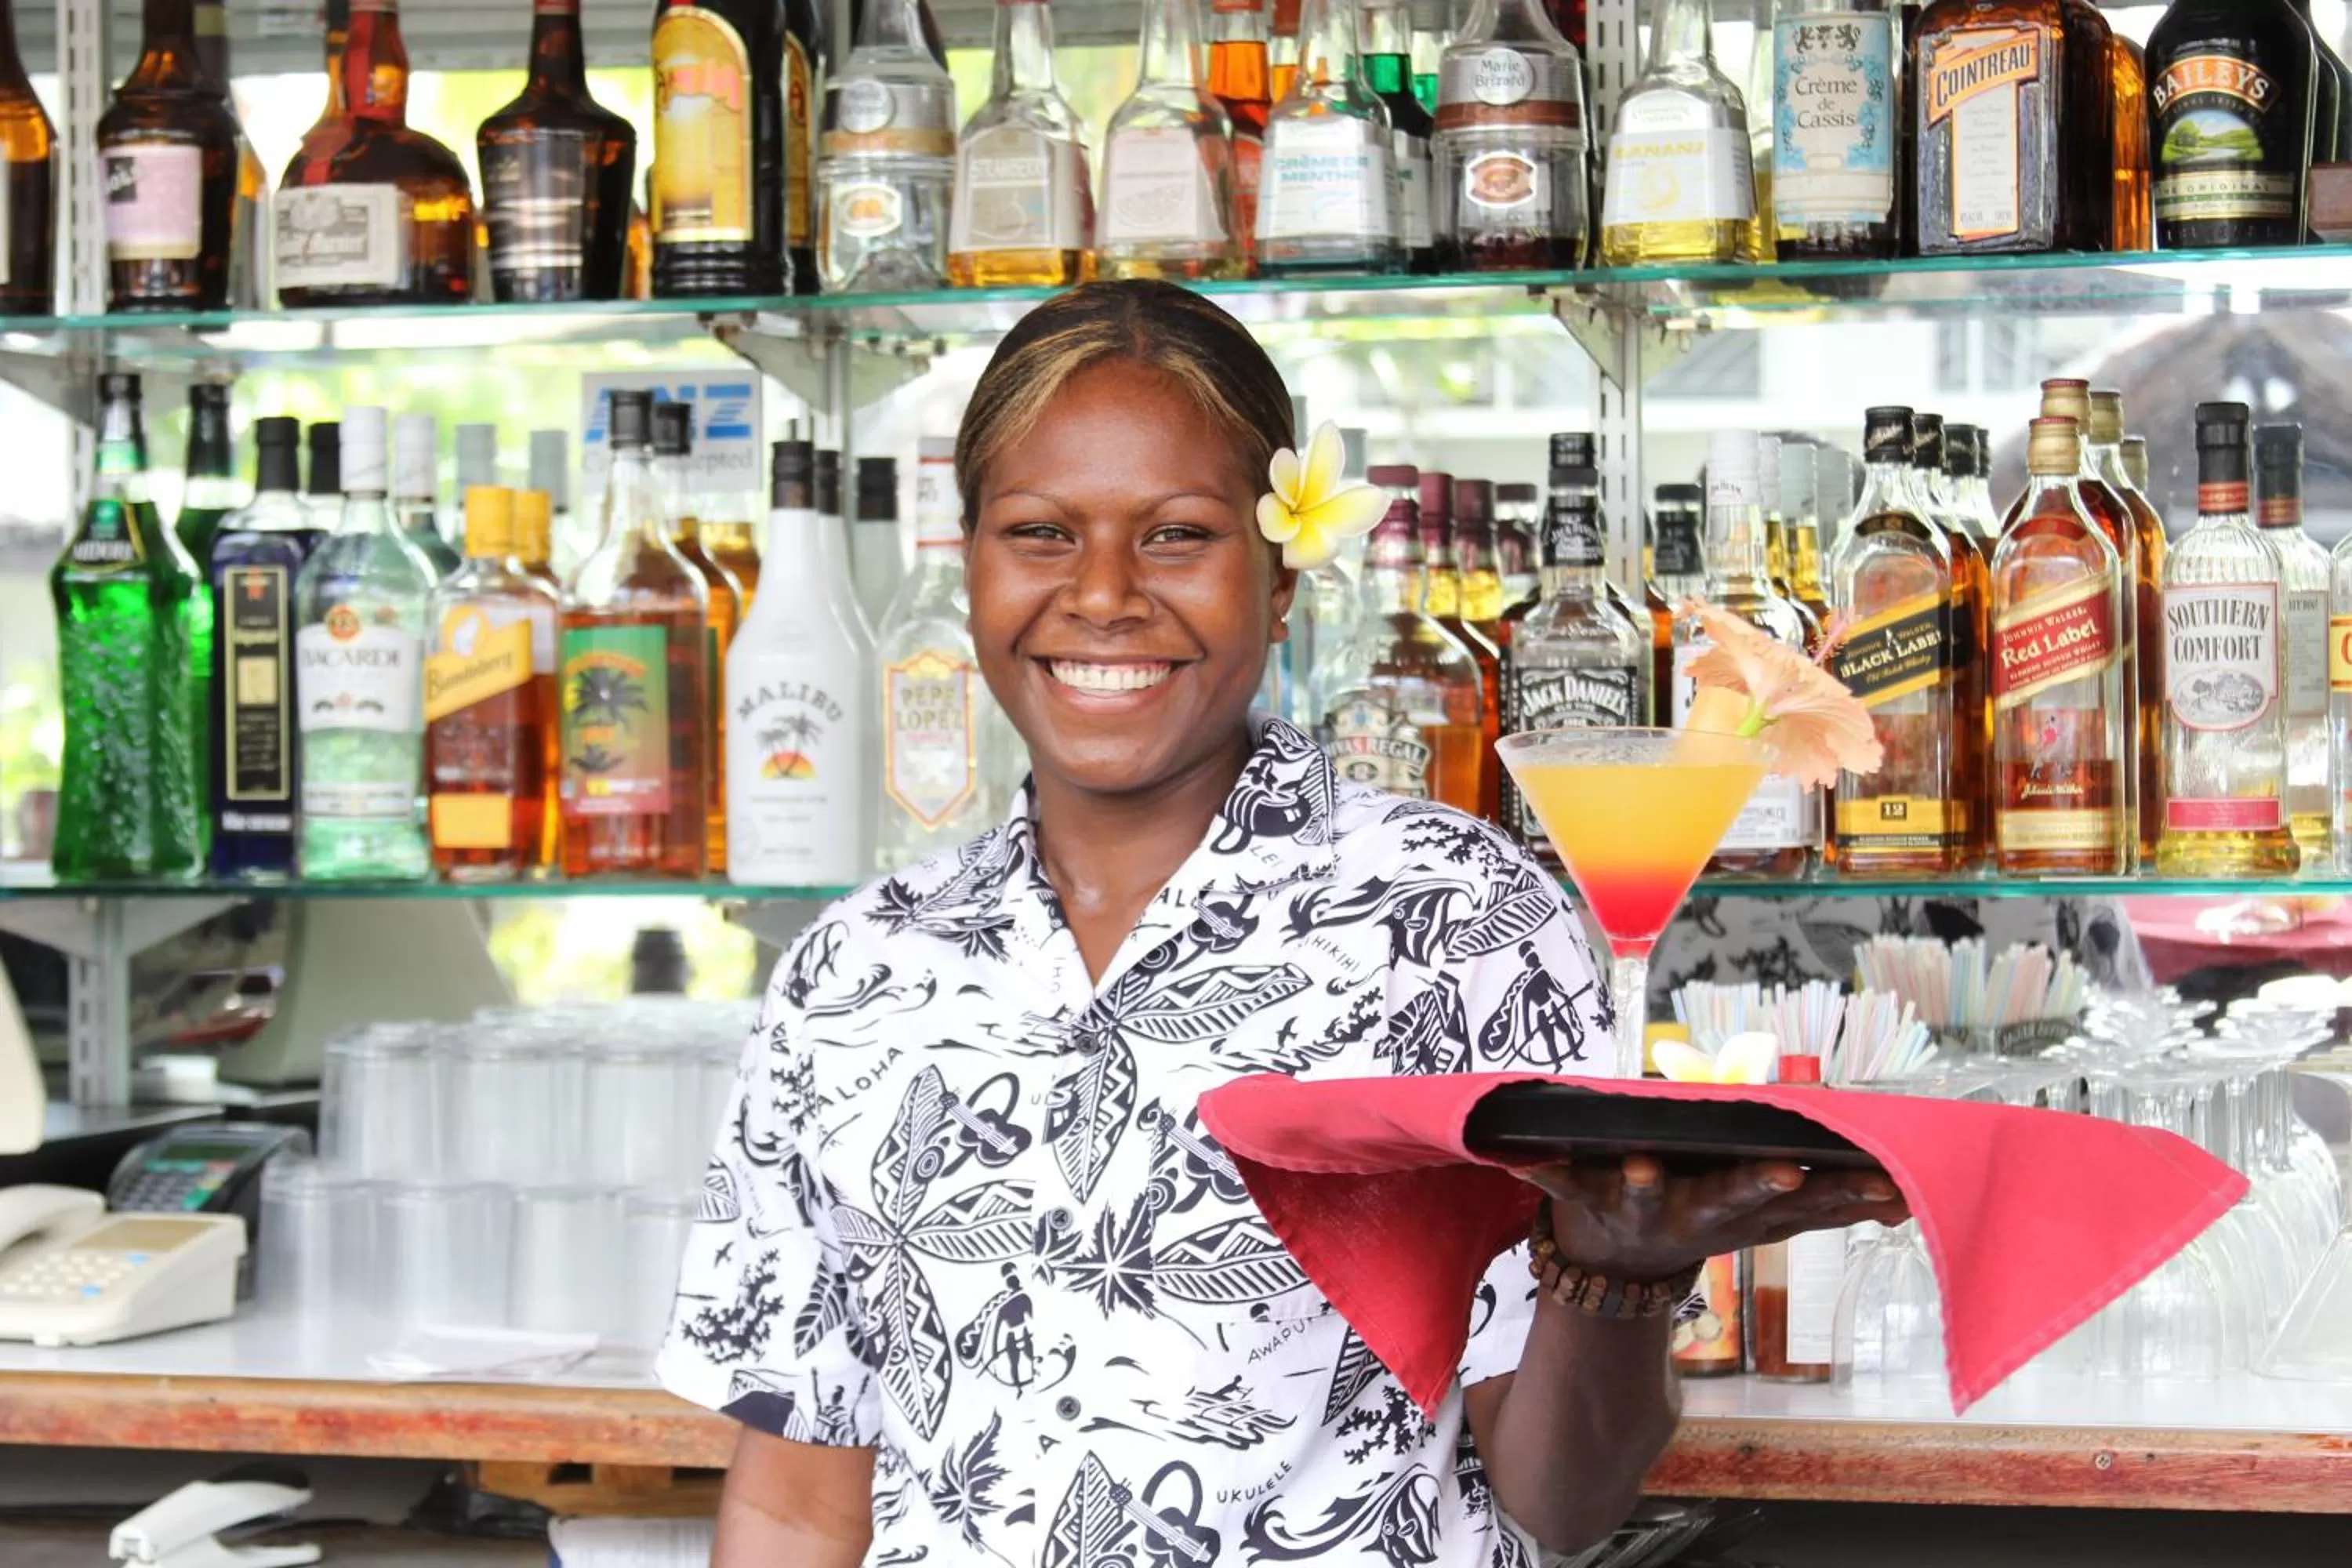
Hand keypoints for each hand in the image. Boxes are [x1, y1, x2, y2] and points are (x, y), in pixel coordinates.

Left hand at [1523, 1156, 1909, 1282]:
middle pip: (1730, 1199)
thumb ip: (1830, 1204)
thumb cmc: (1705, 1216)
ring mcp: (1640, 1207)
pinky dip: (1542, 1171)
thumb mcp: (1767, 1220)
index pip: (1797, 1202)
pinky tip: (1521, 1155)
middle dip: (1755, 1186)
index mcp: (1740, 1210)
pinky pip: (1560, 1182)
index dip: (1836, 1193)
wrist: (1615, 1270)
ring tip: (1644, 1164)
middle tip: (1782, 1172)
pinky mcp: (1586, 1199)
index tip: (1877, 1182)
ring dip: (1646, 1180)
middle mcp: (1695, 1213)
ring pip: (1646, 1191)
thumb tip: (1903, 1194)